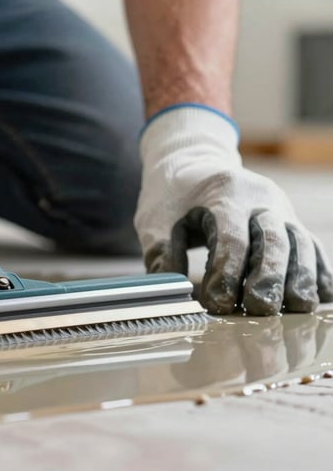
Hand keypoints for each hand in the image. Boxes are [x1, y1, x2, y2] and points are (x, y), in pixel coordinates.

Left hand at [134, 105, 332, 314]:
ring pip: (300, 242)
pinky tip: (319, 296)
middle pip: (273, 239)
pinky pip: (312, 246)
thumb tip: (174, 292)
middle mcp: (261, 198)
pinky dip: (317, 271)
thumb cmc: (171, 196)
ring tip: (296, 308)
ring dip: (300, 277)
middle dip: (269, 277)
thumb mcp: (154, 219)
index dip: (227, 272)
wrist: (193, 162)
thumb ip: (160, 254)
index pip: (232, 237)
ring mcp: (281, 208)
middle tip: (260, 308)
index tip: (218, 302)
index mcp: (224, 193)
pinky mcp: (291, 221)